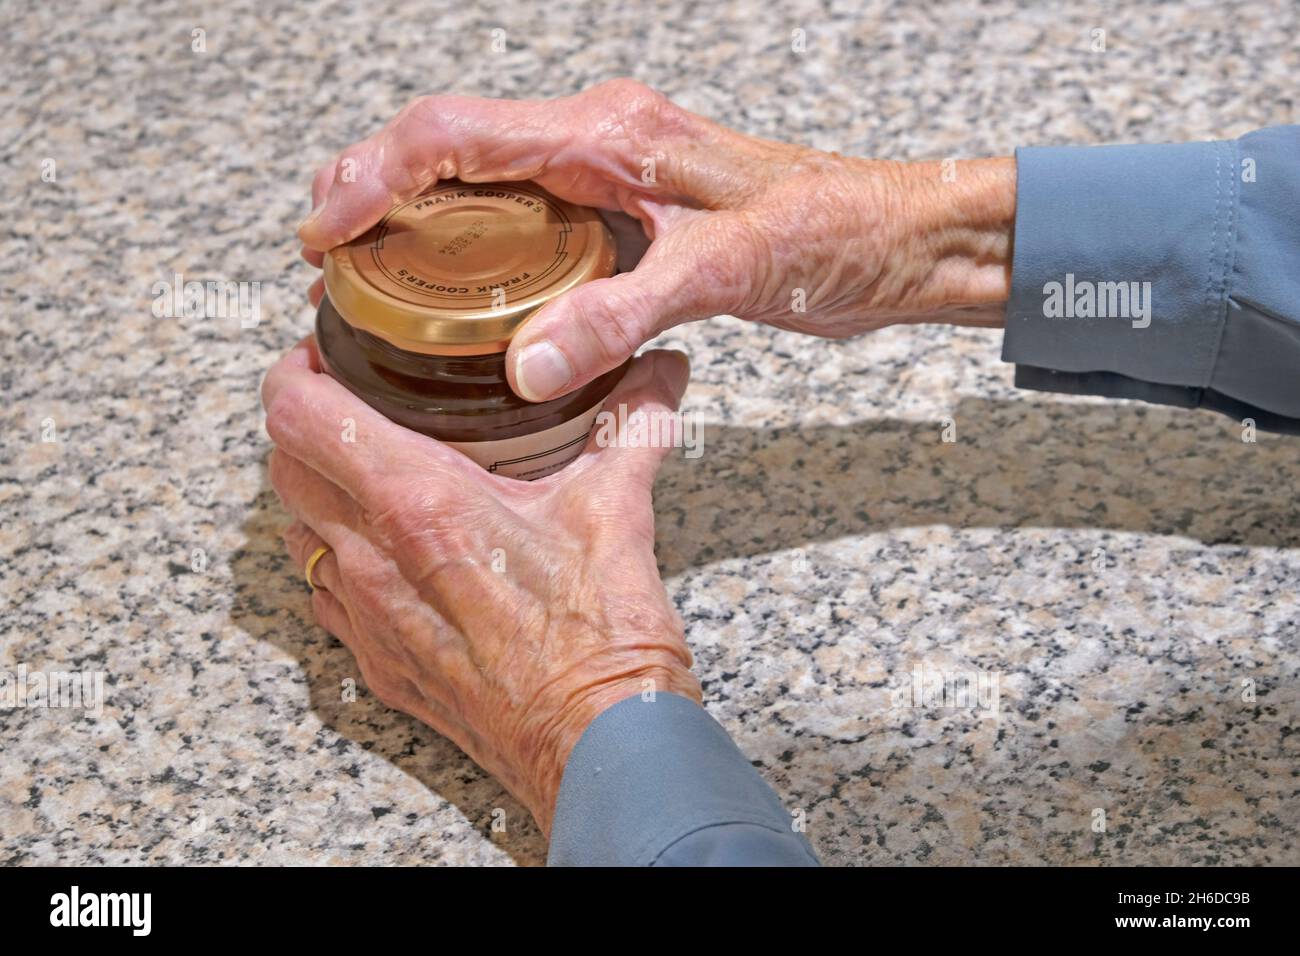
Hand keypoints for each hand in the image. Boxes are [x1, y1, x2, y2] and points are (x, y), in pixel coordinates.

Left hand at [261, 340, 700, 831]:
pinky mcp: (380, 666)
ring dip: (316, 491)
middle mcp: (374, 558)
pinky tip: (387, 553)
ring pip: (298, 533)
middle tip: (347, 401)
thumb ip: (632, 421)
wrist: (598, 744)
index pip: (299, 414)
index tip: (318, 353)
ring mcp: (368, 618)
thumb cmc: (601, 637)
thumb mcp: (617, 507)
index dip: (292, 371)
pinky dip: (337, 559)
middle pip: (282, 467)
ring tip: (367, 470)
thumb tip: (659, 369)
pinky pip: (326, 596)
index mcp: (419, 502)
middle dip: (302, 423)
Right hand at [297, 79, 1015, 402]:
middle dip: (375, 187)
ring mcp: (611, 177)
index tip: (326, 229)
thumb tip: (524, 362)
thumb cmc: (832, 233)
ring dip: (417, 214)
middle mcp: (599, 142)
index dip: (377, 174)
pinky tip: (459, 290)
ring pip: (484, 177)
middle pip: (453, 144)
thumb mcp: (725, 273)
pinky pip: (527, 216)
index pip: (459, 133)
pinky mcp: (628, 216)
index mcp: (610, 135)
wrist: (895, 243)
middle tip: (323, 252)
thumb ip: (620, 314)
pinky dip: (475, 245)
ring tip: (365, 267)